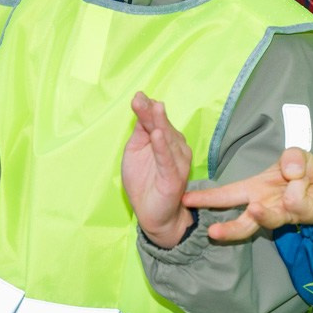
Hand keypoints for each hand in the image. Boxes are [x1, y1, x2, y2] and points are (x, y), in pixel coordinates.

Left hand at [121, 92, 193, 248]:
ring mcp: (177, 162)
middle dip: (152, 112)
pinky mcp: (175, 177)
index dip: (147, 108)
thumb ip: (140, 132)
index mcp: (166, 140)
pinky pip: (168, 160)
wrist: (153, 216)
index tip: (138, 96)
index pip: (156, 120)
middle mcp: (176, 147)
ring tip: (153, 108)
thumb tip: (141, 106)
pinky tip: (158, 135)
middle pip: (162, 126)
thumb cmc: (144, 182)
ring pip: (168, 139)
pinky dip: (163, 147)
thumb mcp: (136, 152)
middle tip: (140, 99)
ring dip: (160, 123)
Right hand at [182, 147, 312, 241]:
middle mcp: (263, 205)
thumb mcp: (298, 156)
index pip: (227, 194)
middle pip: (243, 220)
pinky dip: (299, 183)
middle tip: (210, 232)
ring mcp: (281, 212)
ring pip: (268, 218)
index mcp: (254, 188)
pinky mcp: (299, 214)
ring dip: (262, 215)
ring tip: (256, 209)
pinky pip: (296, 198)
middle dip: (227, 228)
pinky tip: (301, 180)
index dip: (207, 198)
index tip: (184, 201)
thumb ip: (292, 156)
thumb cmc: (306, 174)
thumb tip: (288, 168)